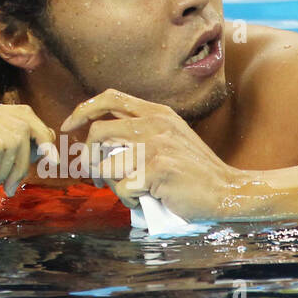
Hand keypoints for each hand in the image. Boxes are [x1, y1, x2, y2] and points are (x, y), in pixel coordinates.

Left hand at [60, 88, 247, 220]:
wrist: (228, 190)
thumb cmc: (194, 171)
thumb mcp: (170, 139)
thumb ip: (141, 132)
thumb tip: (98, 143)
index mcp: (157, 112)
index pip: (110, 97)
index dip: (83, 110)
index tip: (68, 127)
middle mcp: (155, 123)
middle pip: (98, 132)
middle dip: (88, 158)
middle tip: (95, 176)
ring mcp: (156, 145)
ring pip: (107, 166)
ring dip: (112, 186)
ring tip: (132, 192)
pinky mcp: (158, 169)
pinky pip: (123, 188)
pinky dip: (129, 200)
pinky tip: (146, 200)